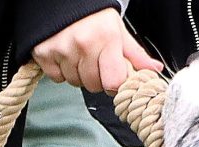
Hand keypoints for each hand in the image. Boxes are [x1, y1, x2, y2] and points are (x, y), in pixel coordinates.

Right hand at [32, 8, 163, 93]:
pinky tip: (66, 56)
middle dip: (97, 78)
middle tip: (95, 61)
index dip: (115, 85)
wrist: (63, 0)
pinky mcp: (43, 52)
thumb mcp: (118, 31)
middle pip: (93, 85)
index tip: (114, 78)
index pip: (114, 83)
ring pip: (75, 82)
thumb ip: (136, 54)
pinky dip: (61, 71)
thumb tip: (155, 69)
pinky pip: (56, 77)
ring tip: (80, 55)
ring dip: (79, 74)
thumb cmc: (93, 16)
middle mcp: (83, 44)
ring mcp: (61, 48)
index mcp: (106, 39)